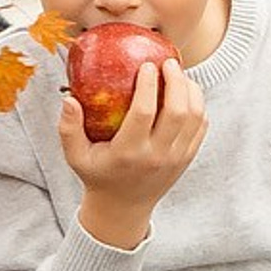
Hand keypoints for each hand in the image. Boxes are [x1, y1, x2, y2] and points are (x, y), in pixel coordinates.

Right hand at [64, 61, 205, 247]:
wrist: (123, 208)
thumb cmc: (97, 174)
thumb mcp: (76, 156)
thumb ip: (69, 128)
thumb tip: (69, 99)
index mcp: (129, 153)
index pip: (144, 113)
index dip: (148, 85)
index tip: (146, 65)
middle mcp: (157, 155)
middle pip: (178, 111)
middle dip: (177, 80)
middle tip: (168, 62)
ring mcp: (177, 158)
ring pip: (195, 116)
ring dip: (191, 90)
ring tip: (179, 74)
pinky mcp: (188, 158)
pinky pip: (202, 126)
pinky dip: (198, 104)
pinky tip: (186, 92)